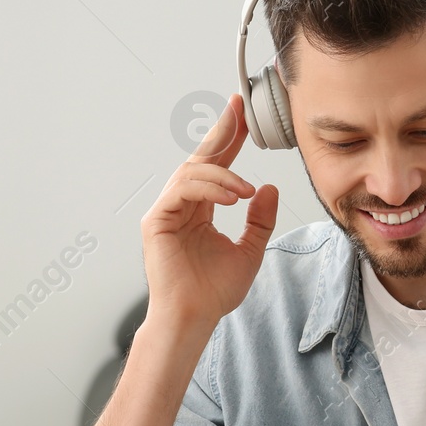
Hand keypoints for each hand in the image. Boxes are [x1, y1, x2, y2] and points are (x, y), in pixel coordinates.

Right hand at [141, 93, 278, 328]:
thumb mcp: (250, 250)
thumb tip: (268, 188)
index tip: (244, 114)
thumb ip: (259, 219)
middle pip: (201, 158)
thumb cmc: (214, 291)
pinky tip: (231, 197)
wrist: (195, 317)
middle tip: (238, 108)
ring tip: (244, 190)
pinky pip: (181, 190)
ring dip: (222, 174)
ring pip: (191, 172)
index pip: (216, 166)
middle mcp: (182, 205)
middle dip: (221, 131)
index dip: (230, 138)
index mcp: (201, 209)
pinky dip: (207, 188)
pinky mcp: (156, 220)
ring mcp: (166, 211)